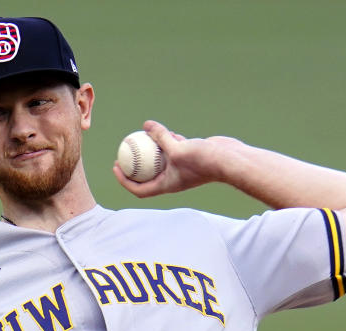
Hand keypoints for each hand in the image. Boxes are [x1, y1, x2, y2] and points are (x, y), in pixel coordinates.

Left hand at [112, 120, 242, 197]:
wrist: (229, 160)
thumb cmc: (203, 160)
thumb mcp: (177, 148)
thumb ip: (160, 137)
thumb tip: (145, 125)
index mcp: (166, 185)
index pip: (139, 189)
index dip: (124, 181)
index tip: (115, 167)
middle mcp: (173, 179)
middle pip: (147, 175)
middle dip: (134, 165)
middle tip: (123, 151)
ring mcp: (182, 168)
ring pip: (162, 160)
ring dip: (152, 151)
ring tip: (141, 138)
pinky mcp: (190, 157)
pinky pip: (174, 150)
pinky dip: (169, 141)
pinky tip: (165, 131)